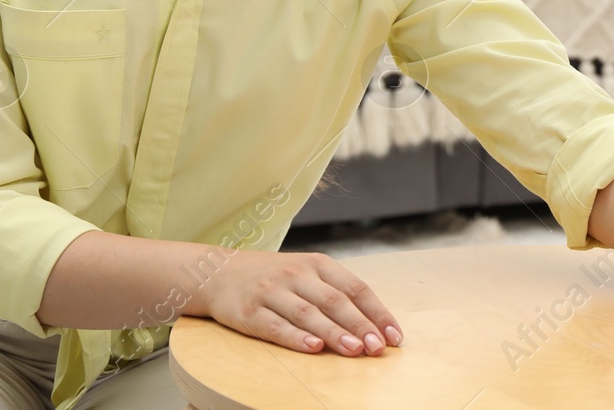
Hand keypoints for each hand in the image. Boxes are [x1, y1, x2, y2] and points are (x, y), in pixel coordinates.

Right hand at [186, 250, 402, 356]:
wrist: (218, 271)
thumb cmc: (273, 277)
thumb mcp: (306, 274)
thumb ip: (334, 293)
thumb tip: (372, 325)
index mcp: (318, 264)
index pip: (355, 288)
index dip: (377, 312)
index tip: (395, 335)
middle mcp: (297, 274)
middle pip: (336, 301)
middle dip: (361, 325)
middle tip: (379, 347)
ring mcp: (272, 291)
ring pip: (309, 314)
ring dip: (335, 333)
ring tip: (355, 350)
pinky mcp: (250, 311)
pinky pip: (276, 326)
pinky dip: (296, 338)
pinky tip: (313, 348)